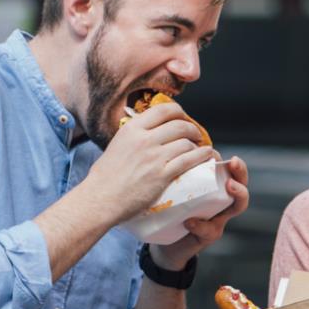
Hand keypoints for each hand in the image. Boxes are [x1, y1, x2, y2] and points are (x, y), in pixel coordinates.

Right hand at [92, 102, 218, 225]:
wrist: (101, 198)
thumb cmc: (105, 176)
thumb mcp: (117, 145)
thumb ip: (134, 136)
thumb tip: (150, 132)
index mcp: (132, 128)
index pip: (163, 110)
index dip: (179, 112)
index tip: (183, 118)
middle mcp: (144, 139)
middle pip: (179, 125)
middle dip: (192, 128)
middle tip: (195, 135)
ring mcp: (154, 157)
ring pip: (186, 142)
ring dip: (198, 144)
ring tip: (201, 148)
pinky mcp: (162, 175)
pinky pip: (189, 160)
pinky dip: (202, 156)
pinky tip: (206, 156)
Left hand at [149, 155, 249, 269]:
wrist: (164, 242)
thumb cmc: (170, 209)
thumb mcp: (174, 188)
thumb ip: (176, 172)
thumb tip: (166, 145)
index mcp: (214, 189)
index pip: (232, 174)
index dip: (237, 166)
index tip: (231, 158)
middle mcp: (220, 203)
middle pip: (241, 188)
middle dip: (241, 177)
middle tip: (233, 170)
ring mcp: (216, 219)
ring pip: (235, 208)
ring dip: (234, 196)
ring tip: (228, 187)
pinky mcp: (206, 236)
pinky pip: (209, 230)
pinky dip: (200, 225)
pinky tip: (189, 221)